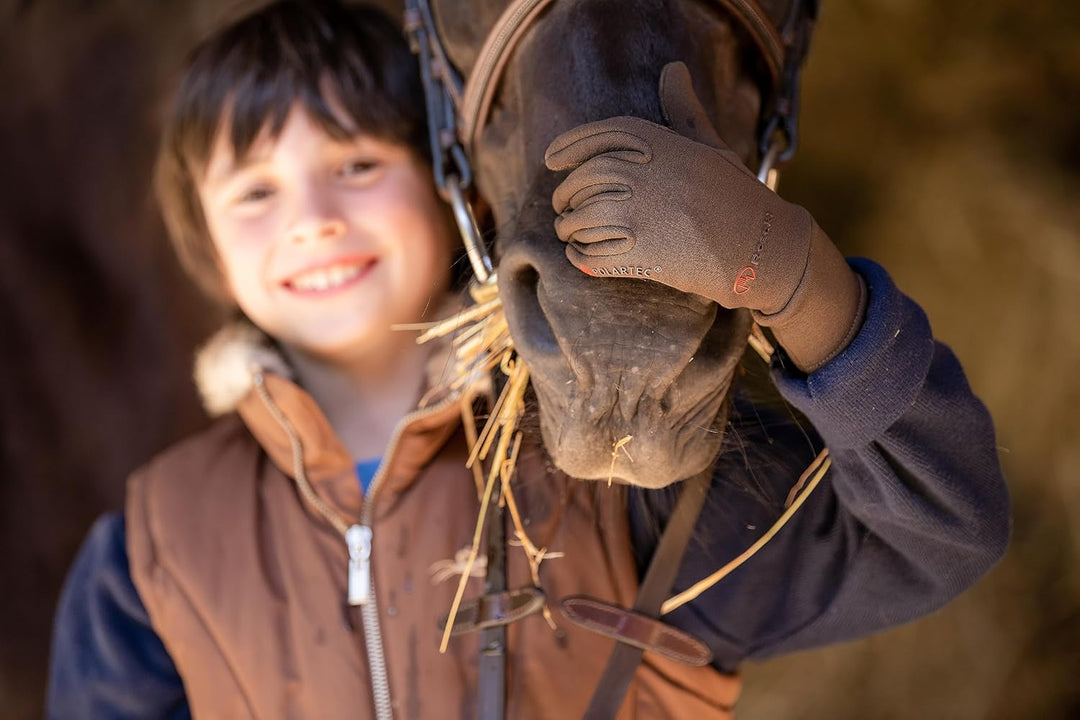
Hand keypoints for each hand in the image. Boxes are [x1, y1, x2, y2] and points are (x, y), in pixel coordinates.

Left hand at [545, 62, 864, 370]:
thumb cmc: (734, 195)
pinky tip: (579, 254)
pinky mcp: (642, 255)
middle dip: (565, 195)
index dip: (569, 147)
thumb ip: (683, 111)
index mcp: (659, 144)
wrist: (762, 245)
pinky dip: (579, 256)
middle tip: (562, 206)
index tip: (550, 160)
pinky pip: (591, 254)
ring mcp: (641, 215)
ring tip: (570, 231)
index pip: (599, 137)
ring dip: (569, 228)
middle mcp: (645, 174)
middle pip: (582, 181)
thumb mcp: (709, 146)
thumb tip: (673, 68)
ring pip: (581, 220)